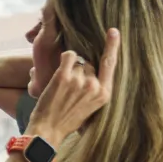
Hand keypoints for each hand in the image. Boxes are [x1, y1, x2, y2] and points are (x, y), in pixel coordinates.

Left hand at [26, 29, 119, 143]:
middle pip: (89, 63)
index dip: (113, 46)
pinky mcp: (64, 76)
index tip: (114, 31)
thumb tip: (91, 70)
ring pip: (77, 62)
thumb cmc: (67, 120)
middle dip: (79, 70)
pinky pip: (68, 55)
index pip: (111, 64)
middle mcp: (94, 86)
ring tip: (62, 88)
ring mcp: (79, 80)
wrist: (48, 130)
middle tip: (69, 88)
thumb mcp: (90, 107)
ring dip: (69, 69)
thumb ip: (95, 89)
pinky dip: (64, 59)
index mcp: (104, 94)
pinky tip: (59, 72)